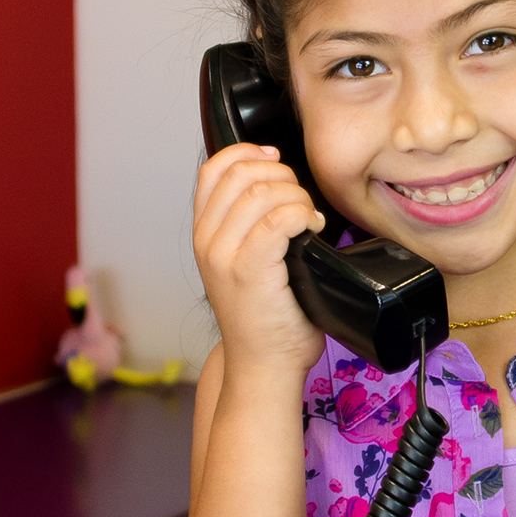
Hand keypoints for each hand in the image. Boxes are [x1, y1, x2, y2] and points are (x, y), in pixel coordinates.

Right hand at [194, 142, 328, 381]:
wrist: (262, 363)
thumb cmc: (265, 314)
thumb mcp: (244, 258)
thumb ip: (249, 221)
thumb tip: (276, 177)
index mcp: (203, 233)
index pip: (213, 168)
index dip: (248, 153)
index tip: (276, 160)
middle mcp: (206, 241)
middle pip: (241, 173)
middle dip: (281, 174)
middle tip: (300, 199)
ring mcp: (224, 257)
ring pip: (261, 192)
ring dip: (296, 196)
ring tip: (308, 217)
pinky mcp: (249, 272)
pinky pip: (278, 220)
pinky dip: (302, 214)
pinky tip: (312, 228)